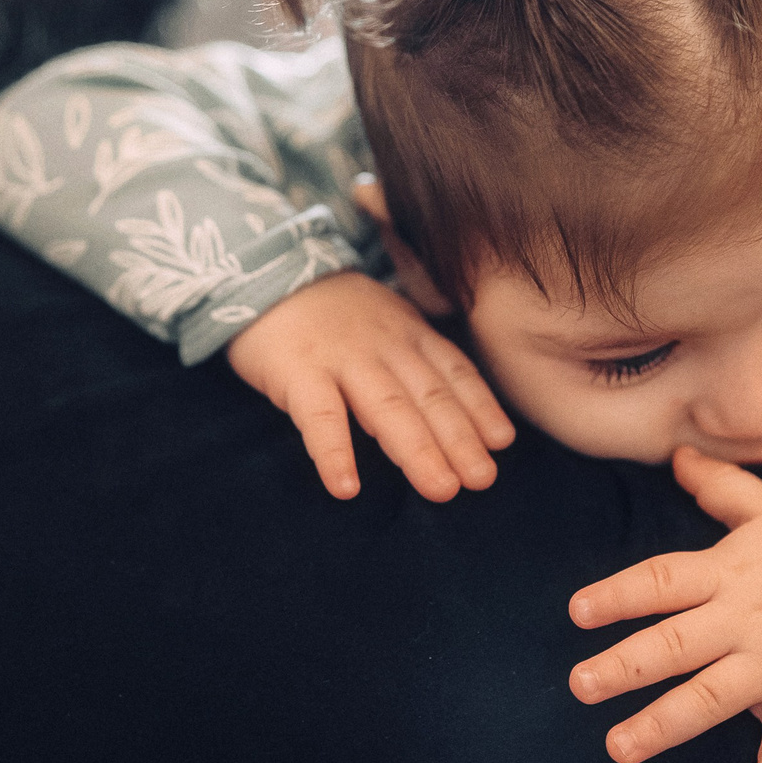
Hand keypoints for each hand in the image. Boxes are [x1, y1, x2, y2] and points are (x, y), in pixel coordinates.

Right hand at [227, 272, 513, 502]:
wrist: (260, 273)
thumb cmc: (330, 314)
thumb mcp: (385, 324)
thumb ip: (414, 365)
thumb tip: (449, 425)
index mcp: (408, 334)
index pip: (453, 372)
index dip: (480, 408)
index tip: (501, 443)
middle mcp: (384, 345)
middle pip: (428, 395)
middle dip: (459, 439)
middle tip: (483, 479)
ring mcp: (341, 357)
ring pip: (386, 407)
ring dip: (416, 450)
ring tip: (441, 490)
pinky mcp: (297, 371)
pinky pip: (318, 416)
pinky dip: (334, 452)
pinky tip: (346, 488)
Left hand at [567, 448, 761, 762]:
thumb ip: (718, 487)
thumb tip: (677, 453)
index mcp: (728, 574)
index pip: (663, 581)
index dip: (620, 594)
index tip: (577, 611)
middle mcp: (745, 621)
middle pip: (676, 644)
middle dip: (626, 666)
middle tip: (579, 684)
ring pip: (713, 698)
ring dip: (665, 725)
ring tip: (619, 747)